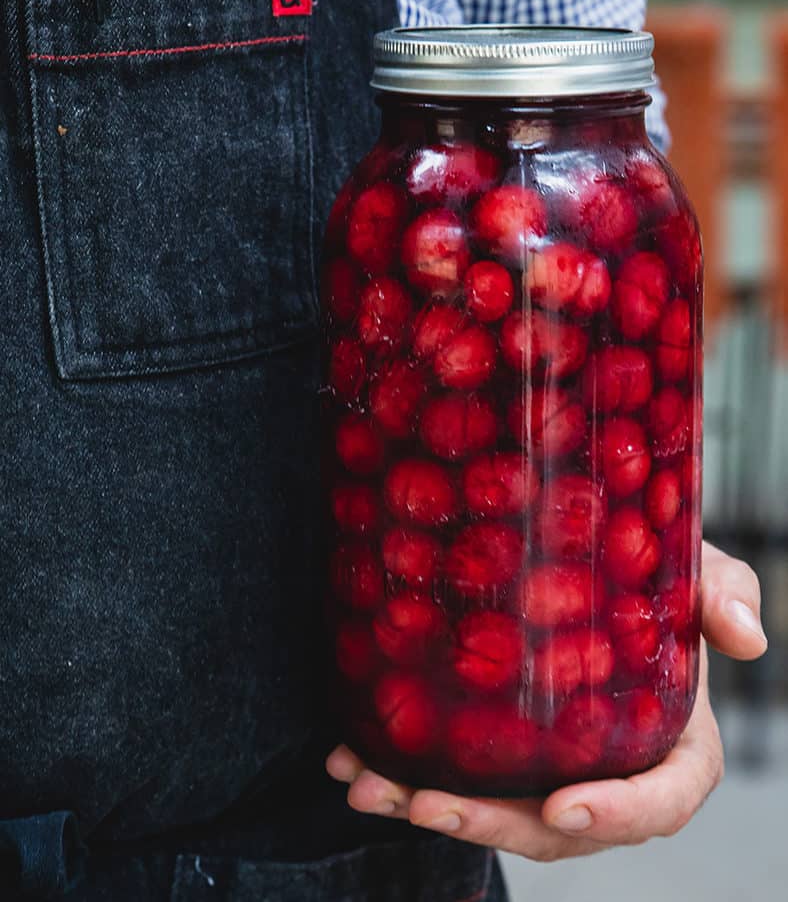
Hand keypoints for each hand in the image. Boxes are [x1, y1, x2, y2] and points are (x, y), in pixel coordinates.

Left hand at [326, 542, 765, 858]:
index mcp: (672, 741)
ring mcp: (550, 769)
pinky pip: (455, 778)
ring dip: (427, 807)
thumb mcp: (693, 569)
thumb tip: (748, 639)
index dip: (617, 814)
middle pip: (556, 824)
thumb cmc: (652, 576)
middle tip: (426, 802)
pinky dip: (400, 775)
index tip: (561, 804)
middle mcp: (608, 771)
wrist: (592, 565)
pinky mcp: (501, 754)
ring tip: (365, 783)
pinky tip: (346, 757)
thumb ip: (722, 591)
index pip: (662, 800)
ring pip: (494, 810)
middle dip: (490, 822)